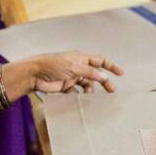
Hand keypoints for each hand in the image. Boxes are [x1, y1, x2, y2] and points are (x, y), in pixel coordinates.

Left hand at [0, 52, 123, 100]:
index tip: (120, 73)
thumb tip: (104, 76)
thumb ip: (89, 72)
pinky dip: (80, 94)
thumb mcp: (73, 67)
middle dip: (104, 81)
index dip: (110, 66)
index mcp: (80, 58)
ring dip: (91, 88)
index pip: (99, 61)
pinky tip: (80, 96)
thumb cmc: (52, 65)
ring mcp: (72, 77)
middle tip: (111, 90)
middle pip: (95, 74)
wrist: (34, 75)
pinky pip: (77, 91)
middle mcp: (78, 66)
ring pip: (87, 83)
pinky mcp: (66, 86)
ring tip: (89, 93)